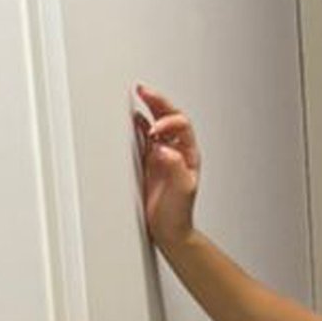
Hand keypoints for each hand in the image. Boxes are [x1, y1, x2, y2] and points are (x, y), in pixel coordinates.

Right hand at [132, 82, 200, 249]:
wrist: (168, 229)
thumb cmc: (178, 212)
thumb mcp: (181, 189)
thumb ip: (175, 167)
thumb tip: (163, 147)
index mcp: (189, 153)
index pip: (181, 126)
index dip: (168, 123)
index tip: (155, 131)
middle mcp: (176, 150)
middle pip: (169, 117)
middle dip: (158, 102)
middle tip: (144, 91)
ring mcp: (162, 154)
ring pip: (156, 122)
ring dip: (148, 108)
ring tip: (139, 94)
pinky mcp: (148, 160)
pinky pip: (143, 136)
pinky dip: (138, 125)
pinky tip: (132, 118)